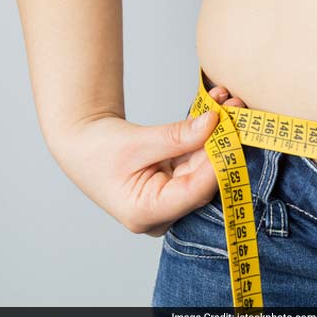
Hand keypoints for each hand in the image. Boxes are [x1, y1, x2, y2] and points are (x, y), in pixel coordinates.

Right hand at [50, 87, 246, 235]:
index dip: (217, 164)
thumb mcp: (138, 141)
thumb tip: (214, 123)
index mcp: (146, 212)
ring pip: (204, 167)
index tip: (231, 134)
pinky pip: (197, 160)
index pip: (194, 192)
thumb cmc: (97, 149)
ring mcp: (170, 200)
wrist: (80, 145)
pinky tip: (217, 108)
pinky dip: (206, 135)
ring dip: (217, 135)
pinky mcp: (175, 184)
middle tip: (237, 110)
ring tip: (229, 102)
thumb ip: (177, 136)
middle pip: (204, 179)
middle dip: (221, 143)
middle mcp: (162, 213)